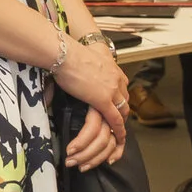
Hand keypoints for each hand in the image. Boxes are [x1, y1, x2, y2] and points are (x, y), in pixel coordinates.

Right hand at [54, 41, 128, 168]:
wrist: (65, 54)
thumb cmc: (69, 53)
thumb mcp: (86, 57)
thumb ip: (88, 66)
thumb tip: (80, 70)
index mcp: (114, 70)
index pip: (123, 89)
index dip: (120, 101)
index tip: (117, 108)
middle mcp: (117, 80)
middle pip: (125, 101)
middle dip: (123, 114)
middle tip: (119, 124)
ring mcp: (112, 91)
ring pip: (122, 112)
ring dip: (121, 124)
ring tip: (118, 135)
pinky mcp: (103, 101)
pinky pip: (115, 120)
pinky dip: (118, 130)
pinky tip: (118, 138)